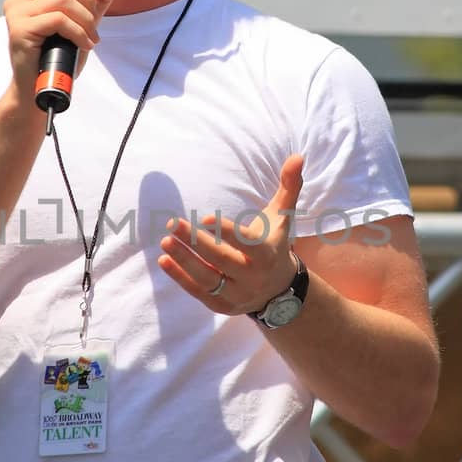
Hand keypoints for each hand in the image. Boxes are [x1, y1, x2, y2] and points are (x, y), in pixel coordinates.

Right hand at [2, 0, 120, 99]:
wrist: (40, 89)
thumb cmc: (60, 57)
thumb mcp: (84, 21)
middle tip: (93, 22)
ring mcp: (17, 14)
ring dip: (85, 19)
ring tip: (90, 37)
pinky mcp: (20, 30)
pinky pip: (58, 19)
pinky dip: (78, 32)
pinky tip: (84, 44)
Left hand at [158, 154, 304, 316]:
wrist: (279, 289)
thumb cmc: (274, 242)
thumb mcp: (283, 217)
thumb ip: (289, 187)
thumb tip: (296, 156)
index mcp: (266, 253)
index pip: (247, 243)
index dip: (227, 232)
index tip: (204, 219)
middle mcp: (252, 276)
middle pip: (222, 261)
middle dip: (196, 243)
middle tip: (174, 224)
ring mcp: (237, 293)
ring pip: (208, 279)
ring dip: (184, 261)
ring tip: (165, 241)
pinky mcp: (222, 305)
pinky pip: (199, 292)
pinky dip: (180, 277)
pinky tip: (164, 260)